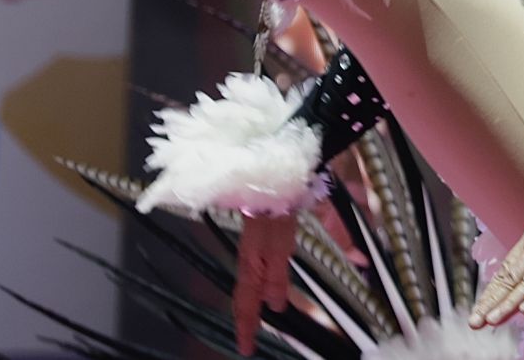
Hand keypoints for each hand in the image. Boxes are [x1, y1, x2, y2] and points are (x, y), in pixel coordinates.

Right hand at [233, 211, 297, 355]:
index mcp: (251, 267)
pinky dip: (255, 286)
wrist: (272, 181)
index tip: (245, 349)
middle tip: (247, 339)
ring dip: (249, 304)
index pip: (246, 305)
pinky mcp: (260, 239)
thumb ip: (277, 279)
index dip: (246, 328)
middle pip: (243, 297)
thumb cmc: (275, 215)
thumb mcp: (280, 250)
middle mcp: (248, 261)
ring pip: (248, 284)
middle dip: (244, 319)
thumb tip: (274, 307)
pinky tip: (262, 286)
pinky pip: (254, 271)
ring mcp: (253, 250)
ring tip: (253, 320)